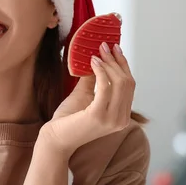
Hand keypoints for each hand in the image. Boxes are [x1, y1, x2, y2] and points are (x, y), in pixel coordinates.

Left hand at [39, 42, 135, 158]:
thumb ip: (93, 80)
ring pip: (119, 83)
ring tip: (97, 53)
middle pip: (127, 82)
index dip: (123, 64)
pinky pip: (105, 87)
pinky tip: (92, 62)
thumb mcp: (84, 94)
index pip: (130, 85)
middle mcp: (122, 119)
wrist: (55, 138)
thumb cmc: (68, 119)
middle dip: (116, 61)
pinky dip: (100, 71)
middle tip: (104, 46)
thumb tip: (97, 58)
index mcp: (122, 115)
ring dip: (109, 64)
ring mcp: (112, 119)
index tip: (115, 48)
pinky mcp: (99, 116)